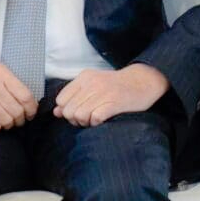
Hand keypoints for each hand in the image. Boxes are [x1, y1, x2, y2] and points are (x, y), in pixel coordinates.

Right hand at [0, 56, 37, 132]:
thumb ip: (10, 81)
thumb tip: (26, 99)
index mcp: (1, 74)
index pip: (26, 96)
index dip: (32, 108)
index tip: (31, 112)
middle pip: (18, 111)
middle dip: (22, 119)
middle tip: (20, 120)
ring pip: (7, 120)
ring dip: (10, 125)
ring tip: (9, 122)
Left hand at [54, 64, 168, 126]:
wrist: (143, 81)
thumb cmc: (116, 86)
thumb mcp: (92, 85)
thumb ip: (73, 96)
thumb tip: (56, 112)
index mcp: (84, 77)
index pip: (61, 100)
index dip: (66, 110)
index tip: (77, 112)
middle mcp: (92, 83)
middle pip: (69, 111)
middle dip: (75, 120)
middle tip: (87, 118)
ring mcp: (103, 92)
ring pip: (79, 116)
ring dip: (86, 122)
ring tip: (95, 119)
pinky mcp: (114, 102)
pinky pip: (95, 118)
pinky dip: (96, 122)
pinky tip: (102, 119)